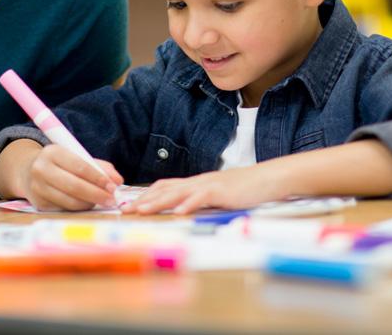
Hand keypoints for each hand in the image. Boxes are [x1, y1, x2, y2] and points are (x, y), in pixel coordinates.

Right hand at [19, 145, 122, 210]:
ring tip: (102, 201)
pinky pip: (65, 208)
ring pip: (70, 201)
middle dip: (97, 194)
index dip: (98, 178)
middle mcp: (41, 169)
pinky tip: (87, 204)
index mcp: (52, 152)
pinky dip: (79, 208)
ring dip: (90, 203)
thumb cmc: (59, 163)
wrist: (27, 171)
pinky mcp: (39, 204)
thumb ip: (98, 166)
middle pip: (74, 186)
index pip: (79, 166)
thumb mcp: (75, 157)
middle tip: (112, 199)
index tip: (113, 186)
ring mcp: (37, 188)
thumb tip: (118, 181)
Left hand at [121, 166, 282, 214]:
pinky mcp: (221, 191)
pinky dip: (188, 204)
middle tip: (124, 209)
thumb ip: (199, 199)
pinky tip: (178, 212)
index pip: (164, 187)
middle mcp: (197, 182)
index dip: (145, 195)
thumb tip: (183, 210)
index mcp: (194, 183)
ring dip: (158, 202)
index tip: (129, 205)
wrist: (267, 179)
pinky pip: (201, 197)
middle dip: (143, 200)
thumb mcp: (216, 194)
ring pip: (177, 192)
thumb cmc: (243, 189)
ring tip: (142, 210)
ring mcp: (208, 185)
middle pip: (164, 189)